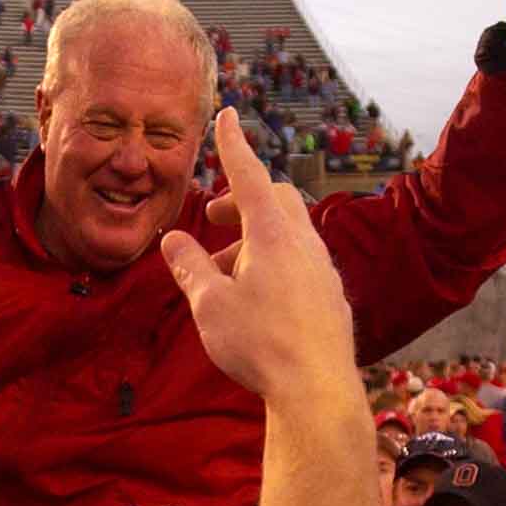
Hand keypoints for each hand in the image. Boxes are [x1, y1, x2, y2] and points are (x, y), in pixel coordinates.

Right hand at [160, 107, 355, 400]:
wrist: (317, 389)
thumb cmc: (260, 345)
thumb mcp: (209, 304)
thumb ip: (191, 266)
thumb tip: (173, 239)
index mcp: (273, 235)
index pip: (250, 175)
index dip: (234, 146)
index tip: (227, 116)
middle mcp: (305, 244)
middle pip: (277, 200)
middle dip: (242, 201)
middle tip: (213, 221)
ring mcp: (324, 271)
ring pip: (290, 234)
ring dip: (255, 241)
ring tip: (226, 275)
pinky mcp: (332, 297)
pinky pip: (302, 263)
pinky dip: (275, 264)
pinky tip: (260, 299)